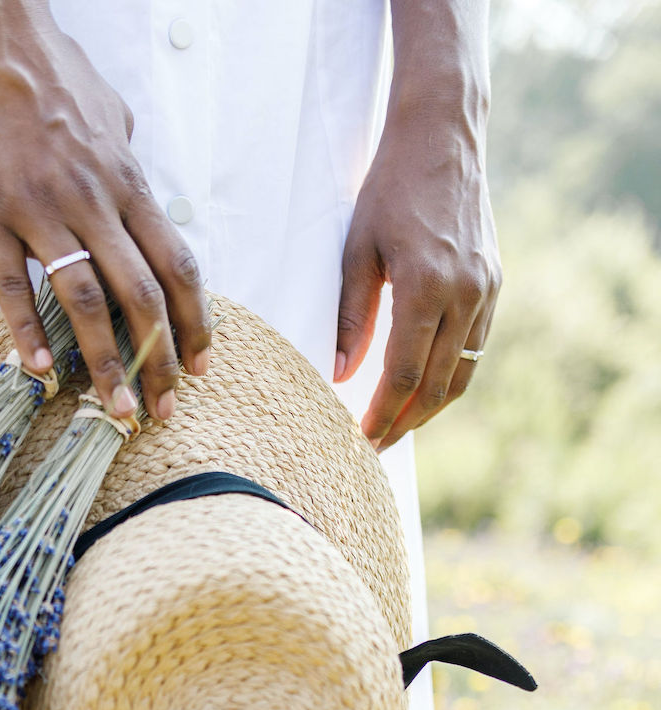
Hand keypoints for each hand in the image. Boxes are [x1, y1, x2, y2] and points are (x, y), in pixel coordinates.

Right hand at [0, 0, 210, 420]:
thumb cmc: (53, 72)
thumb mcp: (111, 114)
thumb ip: (127, 163)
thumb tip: (137, 189)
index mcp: (127, 182)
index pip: (176, 265)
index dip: (194, 322)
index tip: (199, 365)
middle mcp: (93, 200)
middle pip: (140, 295)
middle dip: (158, 360)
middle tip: (162, 409)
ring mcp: (41, 209)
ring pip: (84, 300)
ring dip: (104, 362)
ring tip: (114, 408)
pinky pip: (11, 282)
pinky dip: (28, 330)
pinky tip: (41, 369)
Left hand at [335, 107, 500, 451]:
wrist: (443, 135)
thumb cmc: (390, 188)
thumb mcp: (357, 249)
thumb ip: (351, 315)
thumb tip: (340, 373)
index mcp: (426, 286)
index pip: (402, 374)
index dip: (381, 414)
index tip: (360, 439)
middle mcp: (464, 293)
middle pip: (435, 385)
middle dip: (404, 423)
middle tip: (374, 447)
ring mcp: (486, 289)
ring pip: (462, 372)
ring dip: (429, 407)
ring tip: (397, 426)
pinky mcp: (494, 282)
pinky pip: (474, 347)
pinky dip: (449, 376)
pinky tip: (423, 387)